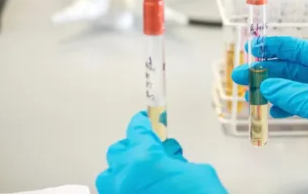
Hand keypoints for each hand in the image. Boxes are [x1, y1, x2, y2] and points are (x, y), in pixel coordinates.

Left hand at [96, 112, 227, 193]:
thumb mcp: (199, 173)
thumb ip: (178, 162)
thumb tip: (171, 161)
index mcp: (145, 160)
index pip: (137, 131)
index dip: (143, 124)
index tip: (147, 121)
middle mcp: (124, 177)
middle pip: (118, 151)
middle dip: (133, 148)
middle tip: (153, 152)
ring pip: (108, 176)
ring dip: (123, 171)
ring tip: (143, 176)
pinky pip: (114, 193)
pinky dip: (124, 189)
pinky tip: (141, 191)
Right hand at [232, 37, 307, 188]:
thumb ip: (294, 94)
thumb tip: (268, 87)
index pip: (303, 49)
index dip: (277, 48)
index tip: (254, 48)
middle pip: (296, 69)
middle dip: (269, 73)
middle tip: (243, 77)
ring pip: (298, 87)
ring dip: (276, 91)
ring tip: (252, 96)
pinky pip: (304, 103)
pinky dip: (288, 106)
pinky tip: (273, 110)